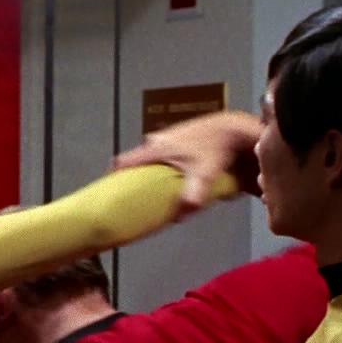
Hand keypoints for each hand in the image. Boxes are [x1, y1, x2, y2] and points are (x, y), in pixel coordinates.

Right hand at [113, 110, 261, 216]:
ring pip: (148, 157)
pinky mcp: (175, 137)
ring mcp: (165, 137)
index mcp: (154, 149)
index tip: (110, 191)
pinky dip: (161, 165)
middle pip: (135, 161)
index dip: (113, 177)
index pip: (122, 162)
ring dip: (149, 171)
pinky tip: (172, 175)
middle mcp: (155, 141)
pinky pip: (160, 154)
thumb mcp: (205, 173)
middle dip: (133, 177)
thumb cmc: (215, 148)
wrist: (232, 126)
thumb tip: (180, 216)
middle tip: (135, 195)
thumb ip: (194, 194)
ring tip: (153, 189)